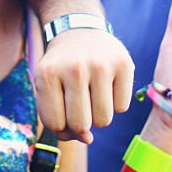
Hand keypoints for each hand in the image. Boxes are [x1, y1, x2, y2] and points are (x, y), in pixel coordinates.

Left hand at [34, 28, 133, 143]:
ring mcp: (101, 64)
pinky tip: (106, 86)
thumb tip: (88, 139)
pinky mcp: (124, 63)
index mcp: (47, 74)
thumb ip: (59, 122)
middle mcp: (74, 67)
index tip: (62, 109)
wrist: (79, 32)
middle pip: (81, 124)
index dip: (60, 125)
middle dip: (80, 122)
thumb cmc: (61, 68)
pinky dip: (115, 104)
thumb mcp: (48, 89)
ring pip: (104, 120)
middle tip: (78, 102)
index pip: (55, 125)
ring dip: (98, 115)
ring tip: (92, 94)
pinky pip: (122, 107)